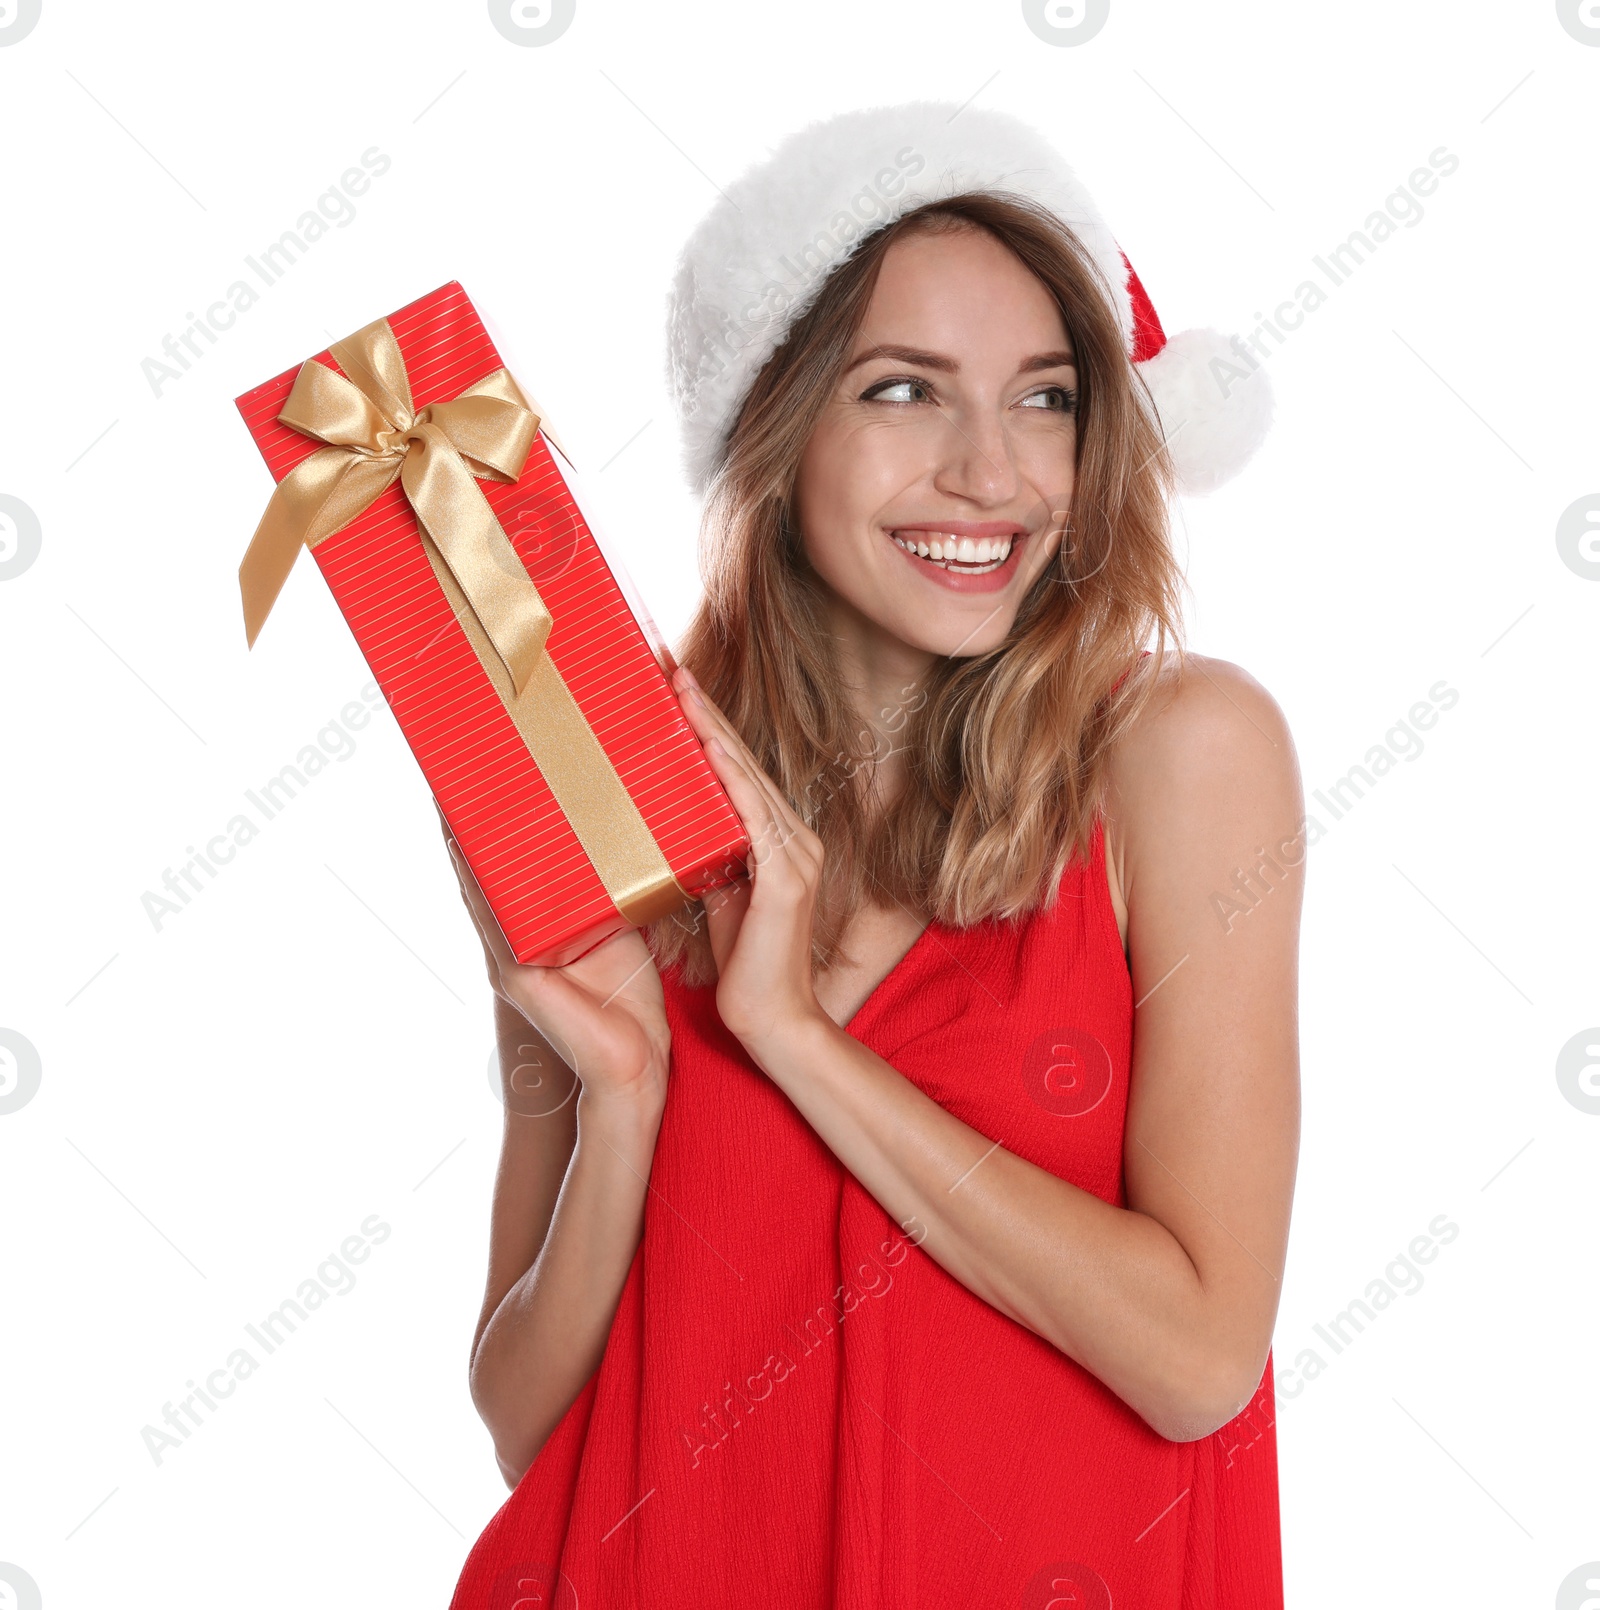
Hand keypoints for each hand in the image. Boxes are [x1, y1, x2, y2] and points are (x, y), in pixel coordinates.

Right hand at [437, 805, 669, 1108]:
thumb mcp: (619, 928)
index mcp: (535, 927)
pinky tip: (470, 851)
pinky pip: (493, 919)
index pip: (504, 868)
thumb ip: (609, 890)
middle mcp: (512, 939)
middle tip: (459, 774)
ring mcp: (508, 956)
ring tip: (452, 798)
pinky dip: (480, 883)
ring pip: (478, 888)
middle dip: (466, 825)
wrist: (635, 1064)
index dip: (488, 826)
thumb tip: (623, 837)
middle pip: (480, 870)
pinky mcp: (516, 974)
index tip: (483, 777)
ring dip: (464, 845)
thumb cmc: (629, 1000)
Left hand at [670, 666, 826, 1045]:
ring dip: (712, 733)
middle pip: (742, 764)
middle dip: (705, 715)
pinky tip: (708, 747)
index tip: (676, 691)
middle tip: (670, 670)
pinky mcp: (787, 878)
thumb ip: (708, 860)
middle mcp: (795, 840)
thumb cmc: (743, 967)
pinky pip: (756, 816)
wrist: (773, 1023)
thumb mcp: (718, 900)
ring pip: (747, 780)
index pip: (738, 774)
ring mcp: (796, 856)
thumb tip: (674, 829)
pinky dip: (731, 779)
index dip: (708, 730)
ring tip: (680, 692)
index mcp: (780, 843)